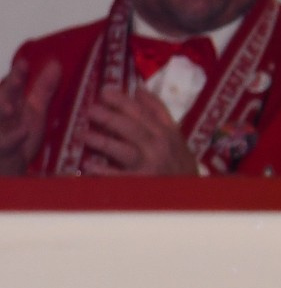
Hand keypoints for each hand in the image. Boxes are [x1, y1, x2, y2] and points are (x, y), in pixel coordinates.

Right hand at [0, 61, 60, 175]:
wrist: (10, 168)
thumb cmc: (19, 137)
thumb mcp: (33, 110)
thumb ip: (42, 88)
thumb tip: (55, 63)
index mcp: (12, 103)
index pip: (12, 86)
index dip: (17, 74)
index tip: (24, 62)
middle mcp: (4, 115)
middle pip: (4, 98)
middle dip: (9, 88)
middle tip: (19, 75)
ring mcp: (0, 132)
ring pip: (0, 119)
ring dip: (2, 111)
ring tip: (9, 107)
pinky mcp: (2, 150)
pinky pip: (5, 145)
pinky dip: (12, 139)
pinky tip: (23, 132)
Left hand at [81, 87, 199, 175]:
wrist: (189, 197)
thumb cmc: (179, 166)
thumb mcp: (176, 139)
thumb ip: (159, 115)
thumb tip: (139, 91)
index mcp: (169, 134)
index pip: (148, 112)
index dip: (126, 101)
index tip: (106, 91)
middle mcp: (161, 147)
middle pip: (134, 128)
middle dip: (111, 117)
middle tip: (92, 109)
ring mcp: (151, 166)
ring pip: (124, 151)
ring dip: (103, 142)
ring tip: (85, 135)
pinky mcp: (142, 183)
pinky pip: (118, 177)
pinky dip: (103, 171)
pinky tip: (89, 165)